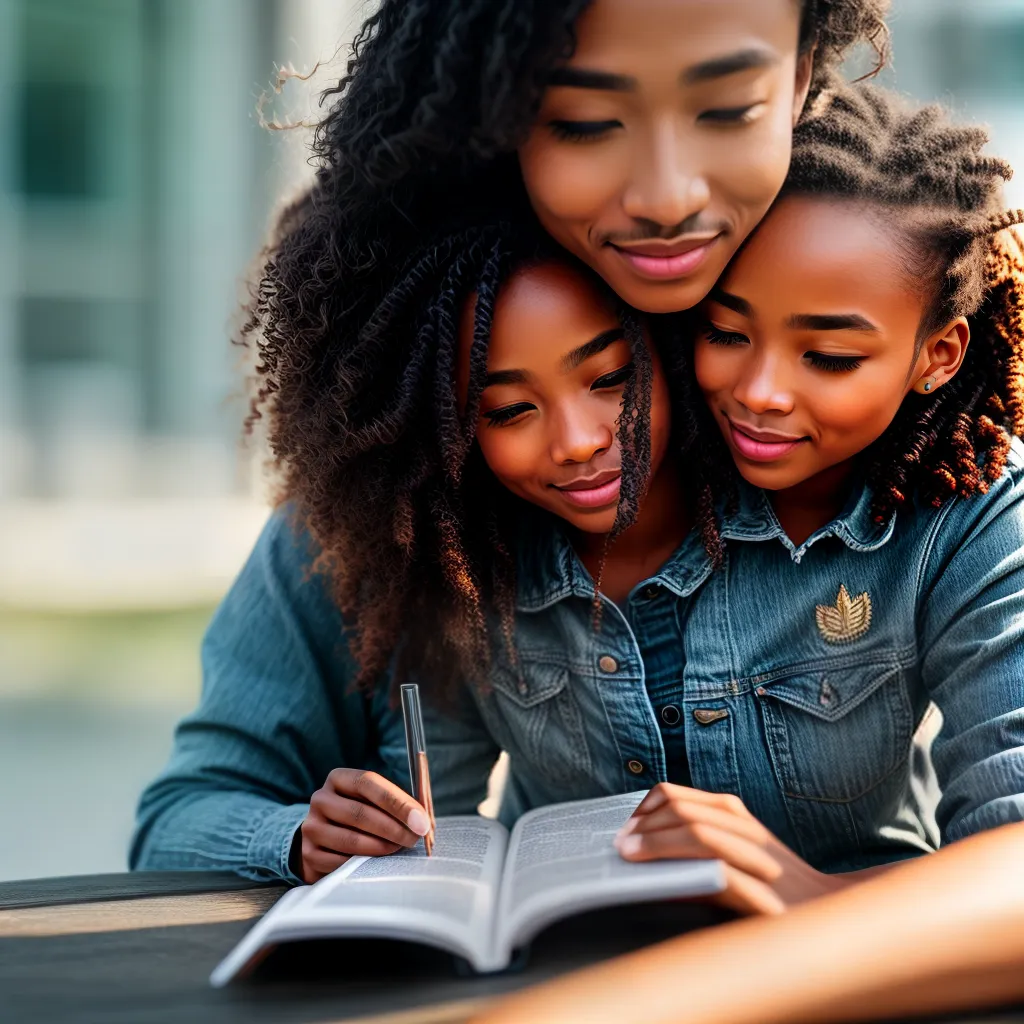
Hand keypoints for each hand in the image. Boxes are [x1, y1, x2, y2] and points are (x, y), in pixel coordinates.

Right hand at [297, 768, 431, 882]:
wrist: (322, 839)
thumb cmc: (358, 816)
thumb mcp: (372, 801)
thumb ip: (396, 804)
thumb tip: (424, 819)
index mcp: (338, 778)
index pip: (368, 783)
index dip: (397, 801)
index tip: (421, 820)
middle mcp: (321, 799)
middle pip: (360, 813)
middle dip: (394, 828)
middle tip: (415, 838)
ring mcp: (312, 827)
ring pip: (351, 840)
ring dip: (382, 847)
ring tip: (399, 848)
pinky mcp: (309, 854)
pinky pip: (341, 862)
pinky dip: (365, 864)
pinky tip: (379, 862)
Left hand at [614, 784, 843, 914]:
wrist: (827, 911)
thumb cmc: (766, 886)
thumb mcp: (727, 855)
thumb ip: (691, 844)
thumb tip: (636, 847)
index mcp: (733, 814)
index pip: (678, 797)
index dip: (645, 809)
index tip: (623, 826)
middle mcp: (745, 828)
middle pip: (685, 813)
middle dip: (647, 829)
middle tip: (621, 846)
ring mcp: (758, 858)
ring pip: (701, 836)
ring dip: (659, 845)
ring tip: (633, 859)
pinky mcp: (769, 894)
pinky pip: (723, 876)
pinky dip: (691, 875)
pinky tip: (667, 884)